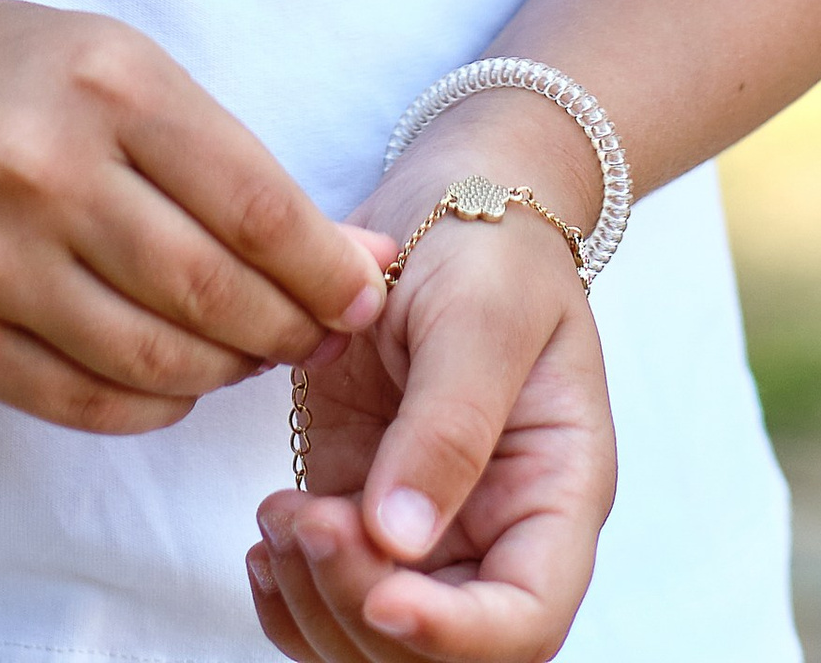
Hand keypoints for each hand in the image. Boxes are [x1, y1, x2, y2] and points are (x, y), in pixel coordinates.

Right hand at [0, 0, 390, 433]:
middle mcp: (44, 169)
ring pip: (154, 363)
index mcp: (108, 84)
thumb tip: (358, 264)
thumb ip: (236, 166)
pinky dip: (152, 407)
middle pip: (210, 294)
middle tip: (312, 334)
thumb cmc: (23, 76)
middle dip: (287, 330)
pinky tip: (174, 378)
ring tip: (245, 352)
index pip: (254, 207)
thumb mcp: (132, 73)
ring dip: (225, 373)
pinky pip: (83, 404)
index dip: (327, 271)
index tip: (363, 294)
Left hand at [247, 182, 614, 657]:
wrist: (445, 203)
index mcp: (555, 494)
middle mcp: (496, 534)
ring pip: (375, 644)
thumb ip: (449, 422)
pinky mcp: (362, 512)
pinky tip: (265, 537)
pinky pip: (330, 602)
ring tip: (276, 514)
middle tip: (302, 517)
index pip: (527, 619)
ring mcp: (426, 532)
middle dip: (361, 607)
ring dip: (314, 603)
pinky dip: (288, 598)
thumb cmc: (489, 245)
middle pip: (442, 650)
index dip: (456, 636)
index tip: (382, 594)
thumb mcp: (481, 312)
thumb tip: (399, 538)